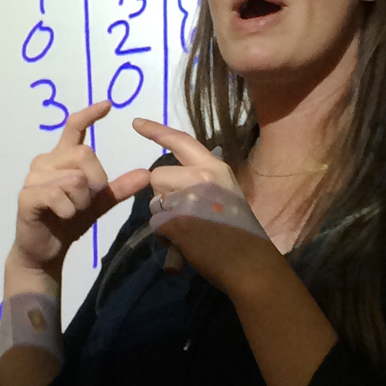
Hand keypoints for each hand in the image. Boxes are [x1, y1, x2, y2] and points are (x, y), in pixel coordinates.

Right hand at [9, 100, 150, 284]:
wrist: (44, 251)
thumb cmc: (68, 222)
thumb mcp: (98, 203)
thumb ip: (118, 188)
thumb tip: (145, 175)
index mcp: (60, 158)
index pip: (73, 127)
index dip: (90, 115)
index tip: (108, 105)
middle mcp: (45, 161)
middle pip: (84, 153)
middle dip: (96, 180)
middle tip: (88, 200)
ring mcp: (33, 177)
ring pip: (74, 178)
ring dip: (81, 201)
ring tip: (71, 211)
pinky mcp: (27, 195)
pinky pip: (59, 195)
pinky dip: (69, 210)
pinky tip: (63, 217)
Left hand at [131, 118, 282, 296]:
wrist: (249, 263)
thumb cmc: (240, 232)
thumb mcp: (226, 194)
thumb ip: (199, 183)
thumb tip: (167, 187)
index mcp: (215, 168)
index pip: (181, 141)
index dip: (156, 131)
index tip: (136, 122)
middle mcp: (201, 176)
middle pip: (157, 175)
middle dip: (163, 194)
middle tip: (188, 214)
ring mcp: (188, 197)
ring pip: (154, 201)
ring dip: (164, 217)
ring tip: (190, 231)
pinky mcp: (177, 220)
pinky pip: (157, 223)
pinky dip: (166, 236)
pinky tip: (186, 243)